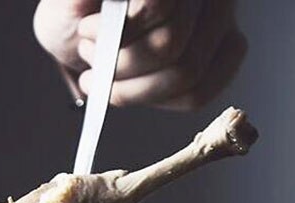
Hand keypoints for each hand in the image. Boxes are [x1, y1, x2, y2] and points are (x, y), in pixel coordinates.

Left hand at [33, 0, 246, 109]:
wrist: (84, 23)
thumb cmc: (80, 9)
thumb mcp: (70, 2)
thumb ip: (78, 2)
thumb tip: (84, 5)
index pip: (157, 6)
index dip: (120, 31)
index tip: (86, 31)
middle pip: (169, 45)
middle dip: (120, 64)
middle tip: (92, 60)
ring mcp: (222, 21)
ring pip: (185, 75)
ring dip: (132, 88)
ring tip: (103, 77)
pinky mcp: (223, 55)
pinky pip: (197, 94)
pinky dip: (155, 101)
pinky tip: (127, 90)